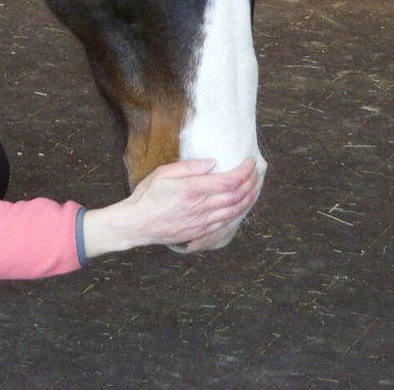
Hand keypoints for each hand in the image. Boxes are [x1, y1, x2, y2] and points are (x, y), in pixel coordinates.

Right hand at [83, 158, 260, 258]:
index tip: (250, 162)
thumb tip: (212, 162)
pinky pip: (227, 223)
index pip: (229, 181)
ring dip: (250, 198)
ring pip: (235, 211)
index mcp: (193, 189)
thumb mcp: (163, 173)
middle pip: (237, 196)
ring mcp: (202, 221)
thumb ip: (188, 167)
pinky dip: (239, 212)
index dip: (245, 172)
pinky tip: (242, 205)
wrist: (137, 224)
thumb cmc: (147, 196)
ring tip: (256, 187)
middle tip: (257, 172)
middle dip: (252, 183)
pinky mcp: (201, 231)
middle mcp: (201, 207)